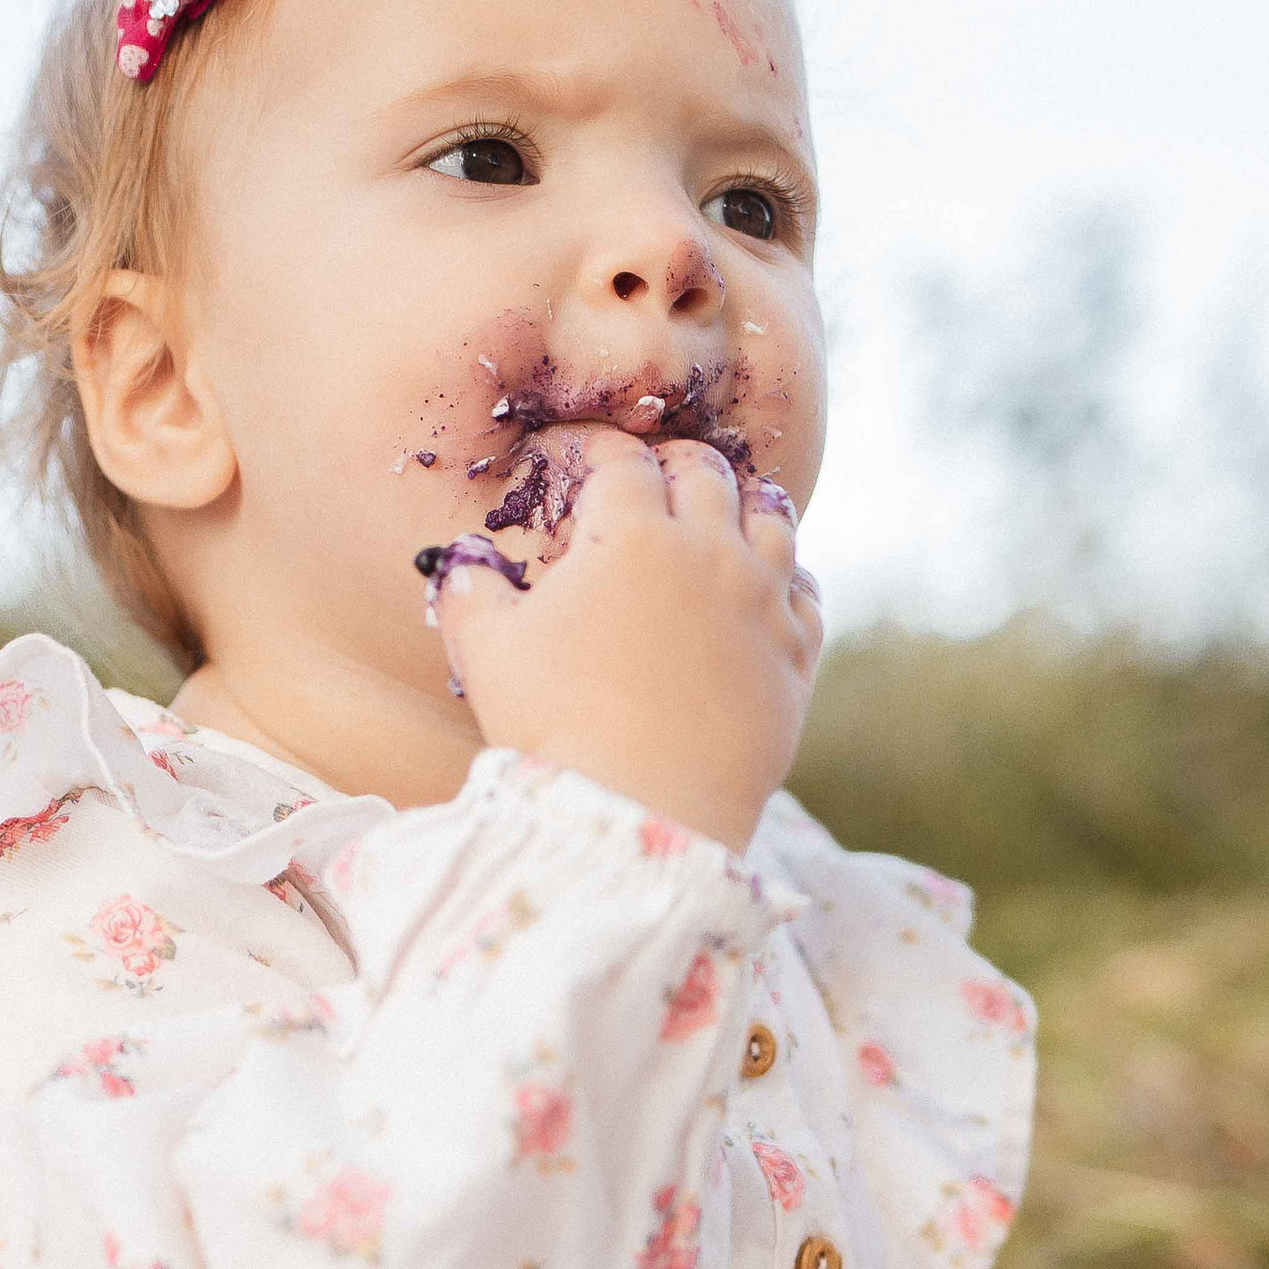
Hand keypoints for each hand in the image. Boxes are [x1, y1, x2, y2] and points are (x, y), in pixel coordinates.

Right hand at [430, 428, 821, 852]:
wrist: (641, 813)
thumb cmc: (554, 726)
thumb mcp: (488, 653)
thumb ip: (471, 593)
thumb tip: (461, 566)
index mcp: (633, 534)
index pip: (623, 463)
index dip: (600, 455)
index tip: (587, 463)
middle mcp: (710, 551)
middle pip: (706, 473)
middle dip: (676, 466)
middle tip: (657, 480)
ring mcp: (763, 602)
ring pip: (772, 519)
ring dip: (744, 507)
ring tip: (725, 516)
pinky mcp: (796, 656)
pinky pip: (807, 593)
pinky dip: (788, 577)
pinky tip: (770, 587)